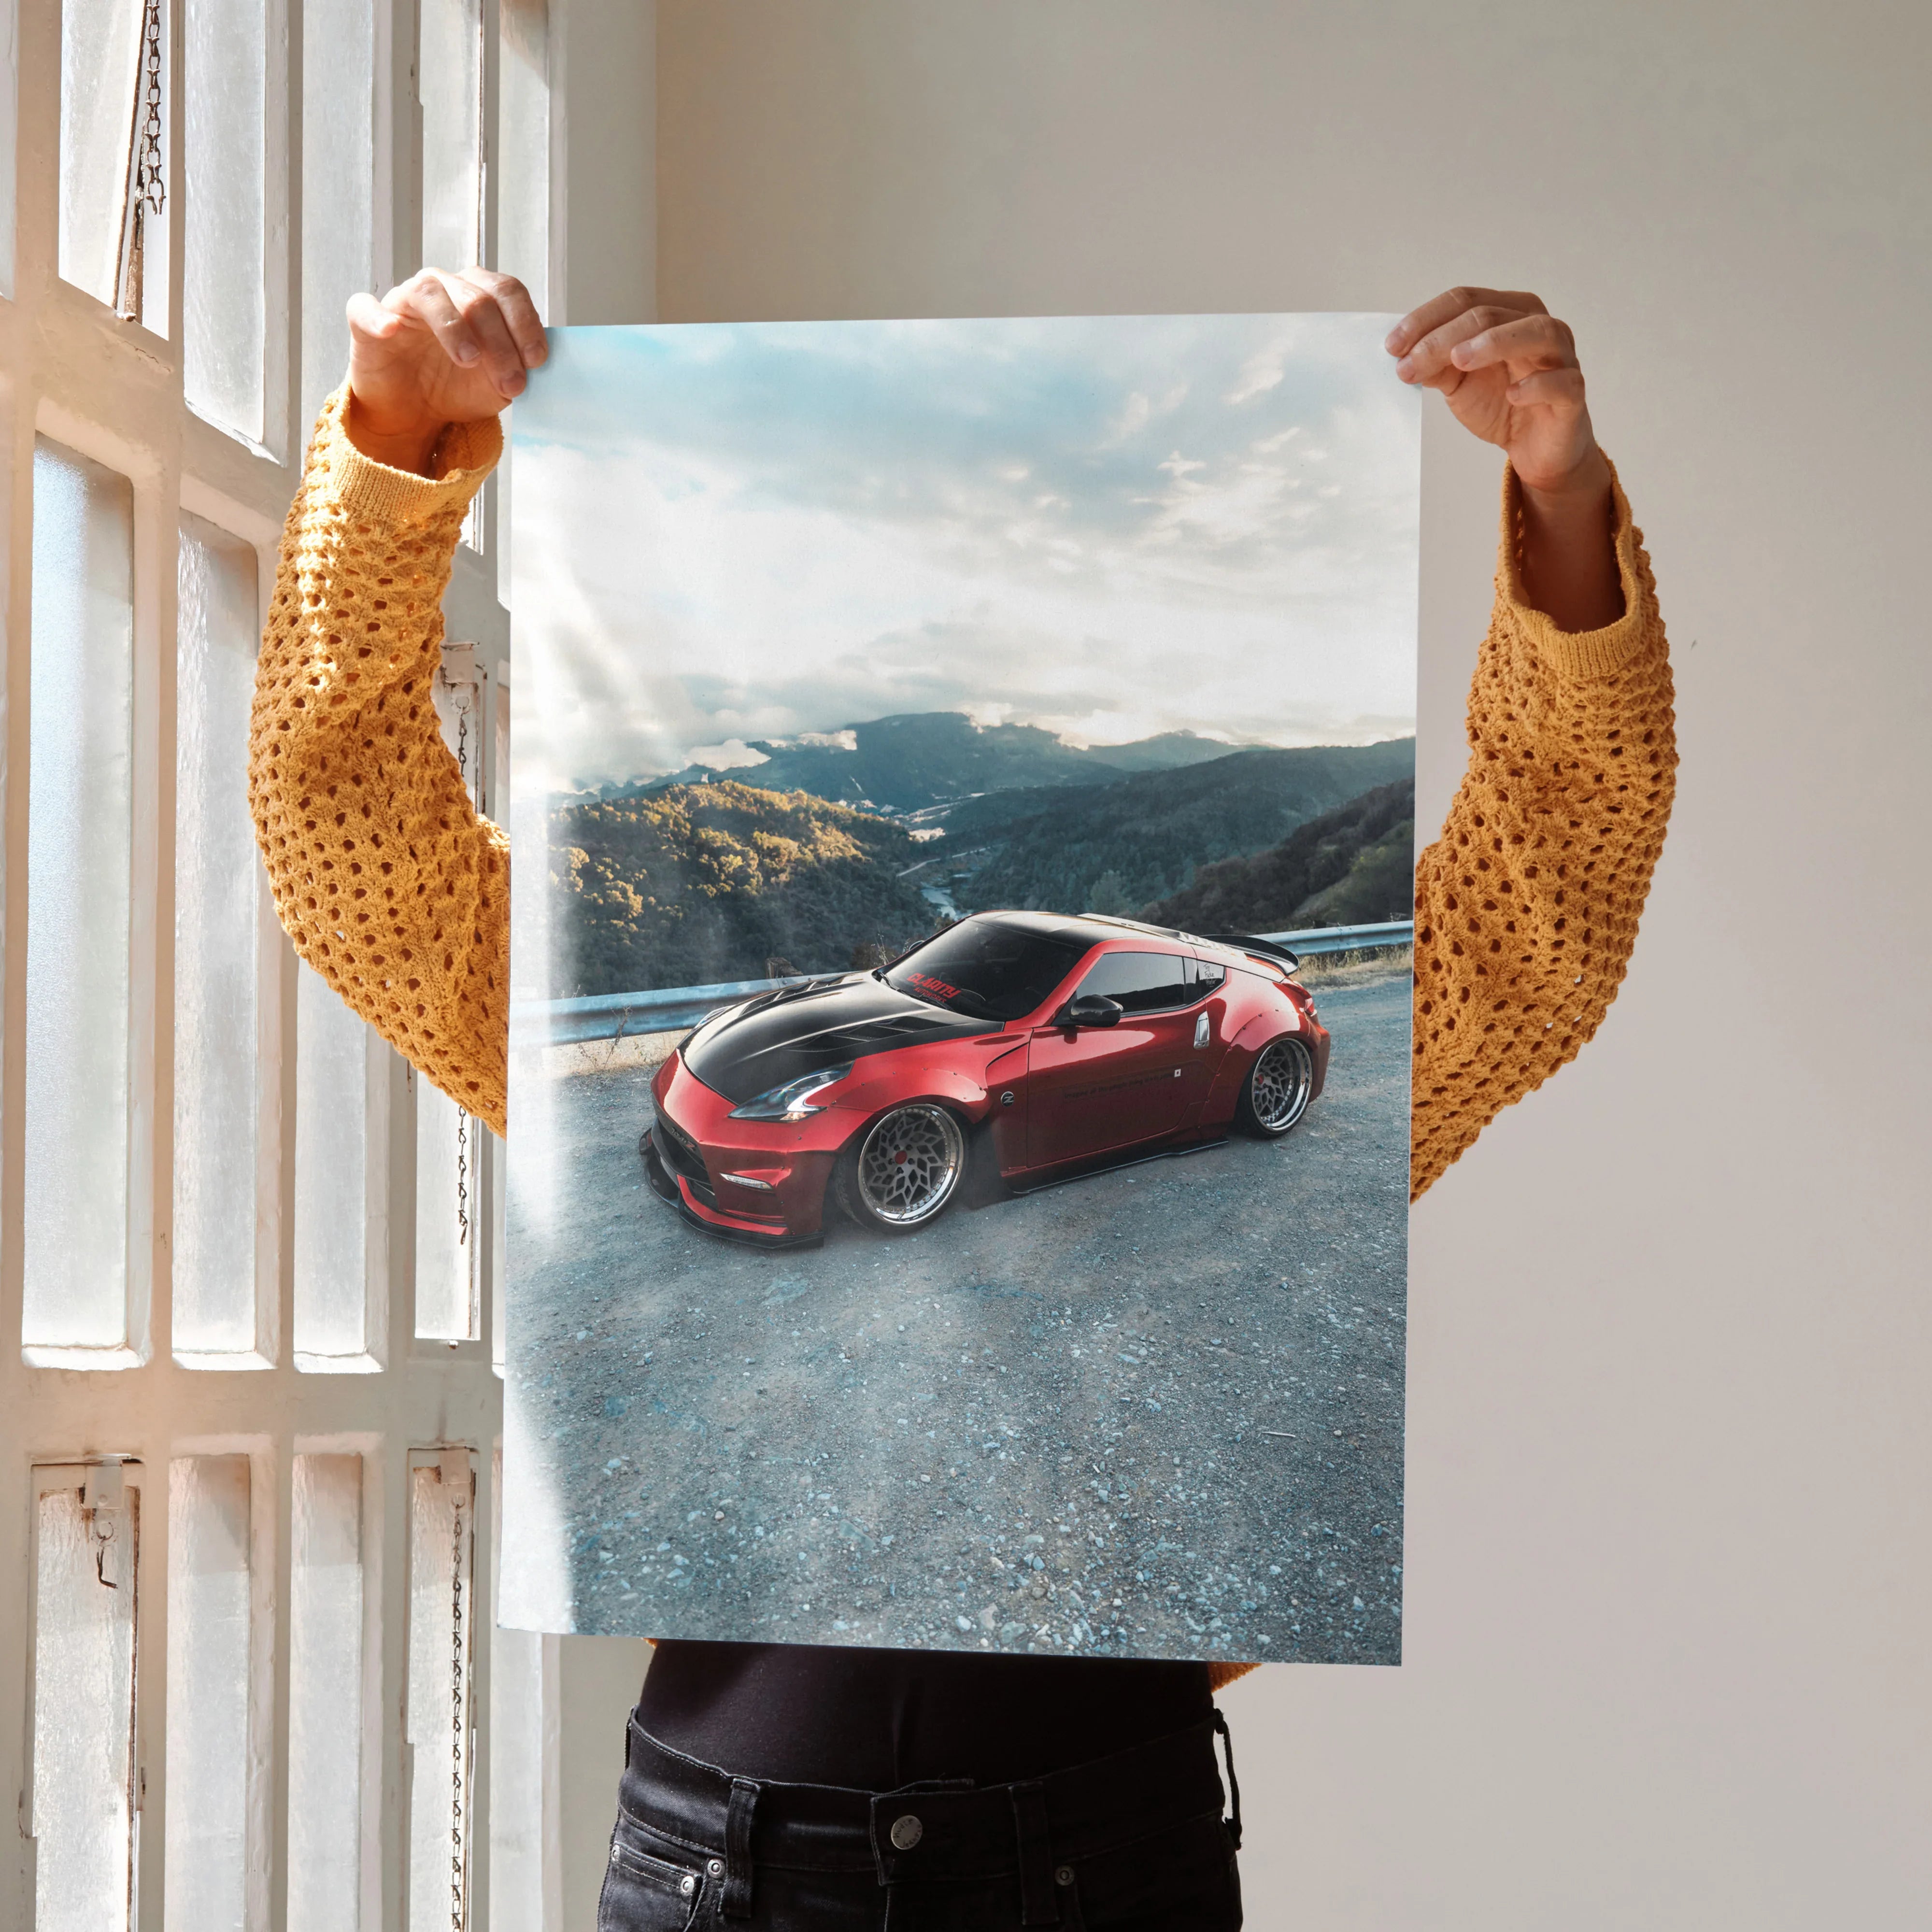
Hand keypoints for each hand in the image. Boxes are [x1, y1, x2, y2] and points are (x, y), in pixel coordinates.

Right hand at [343, 268, 546, 474]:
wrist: (414, 412)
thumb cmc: (457, 387)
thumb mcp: (497, 384)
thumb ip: (517, 368)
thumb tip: (535, 364)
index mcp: (479, 294)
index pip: (507, 291)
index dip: (525, 323)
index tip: (536, 361)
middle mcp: (443, 288)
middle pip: (477, 297)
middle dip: (500, 342)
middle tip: (511, 383)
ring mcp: (404, 300)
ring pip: (430, 293)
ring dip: (454, 327)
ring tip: (469, 360)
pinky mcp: (366, 320)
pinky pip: (366, 307)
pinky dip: (378, 317)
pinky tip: (391, 330)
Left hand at [1388, 287, 1621, 629]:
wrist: (1534, 448)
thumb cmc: (1500, 403)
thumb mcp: (1458, 382)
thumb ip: (1435, 364)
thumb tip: (1402, 354)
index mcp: (1509, 313)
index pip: (1465, 300)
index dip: (1426, 319)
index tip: (1392, 347)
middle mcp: (1538, 326)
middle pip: (1490, 314)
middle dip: (1443, 338)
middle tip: (1409, 363)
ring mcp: (1561, 357)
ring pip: (1535, 332)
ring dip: (1494, 343)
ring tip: (1459, 360)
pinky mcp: (1572, 393)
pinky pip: (1561, 381)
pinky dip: (1537, 384)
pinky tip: (1512, 394)